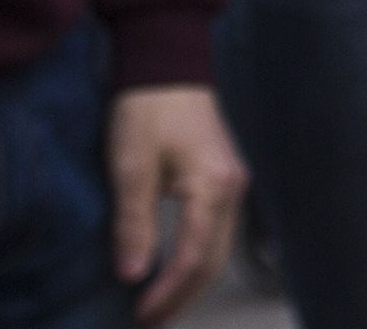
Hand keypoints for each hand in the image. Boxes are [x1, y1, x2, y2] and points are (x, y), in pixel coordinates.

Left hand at [106, 83, 245, 325]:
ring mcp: (235, 181)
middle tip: (152, 322)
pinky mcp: (226, 175)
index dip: (169, 292)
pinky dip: (200, 255)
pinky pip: (218, 228)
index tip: (142, 315)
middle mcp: (234, 188)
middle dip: (184, 294)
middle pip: (215, 258)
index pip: (195, 256)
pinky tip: (179, 266)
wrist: (169, 64)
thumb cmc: (147, 110)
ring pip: (220, 245)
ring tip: (163, 304)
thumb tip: (134, 274)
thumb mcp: (131, 166)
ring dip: (192, 278)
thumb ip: (135, 222)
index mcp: (214, 186)